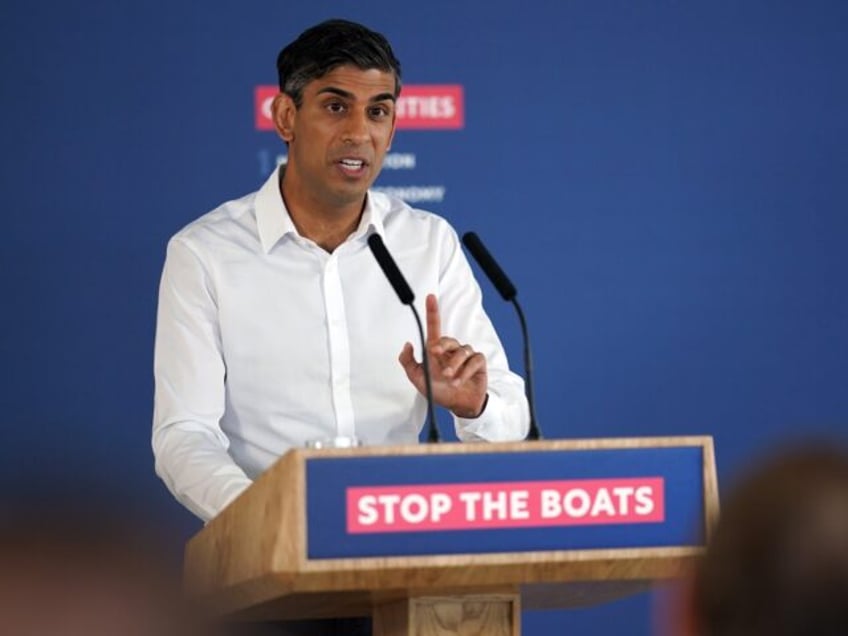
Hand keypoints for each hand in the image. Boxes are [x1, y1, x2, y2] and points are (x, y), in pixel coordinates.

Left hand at [399, 294, 487, 417]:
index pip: (434, 327)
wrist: (458, 405)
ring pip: (462, 351)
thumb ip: (408, 362)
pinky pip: (474, 360)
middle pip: (448, 340)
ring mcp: (466, 355)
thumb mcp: (418, 379)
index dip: (432, 312)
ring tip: (450, 379)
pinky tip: (459, 382)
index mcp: (436, 351)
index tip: (430, 297)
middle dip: (442, 347)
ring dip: (454, 366)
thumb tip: (407, 344)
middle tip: (435, 356)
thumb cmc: (438, 390)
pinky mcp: (478, 363)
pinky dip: (465, 372)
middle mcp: (451, 350)